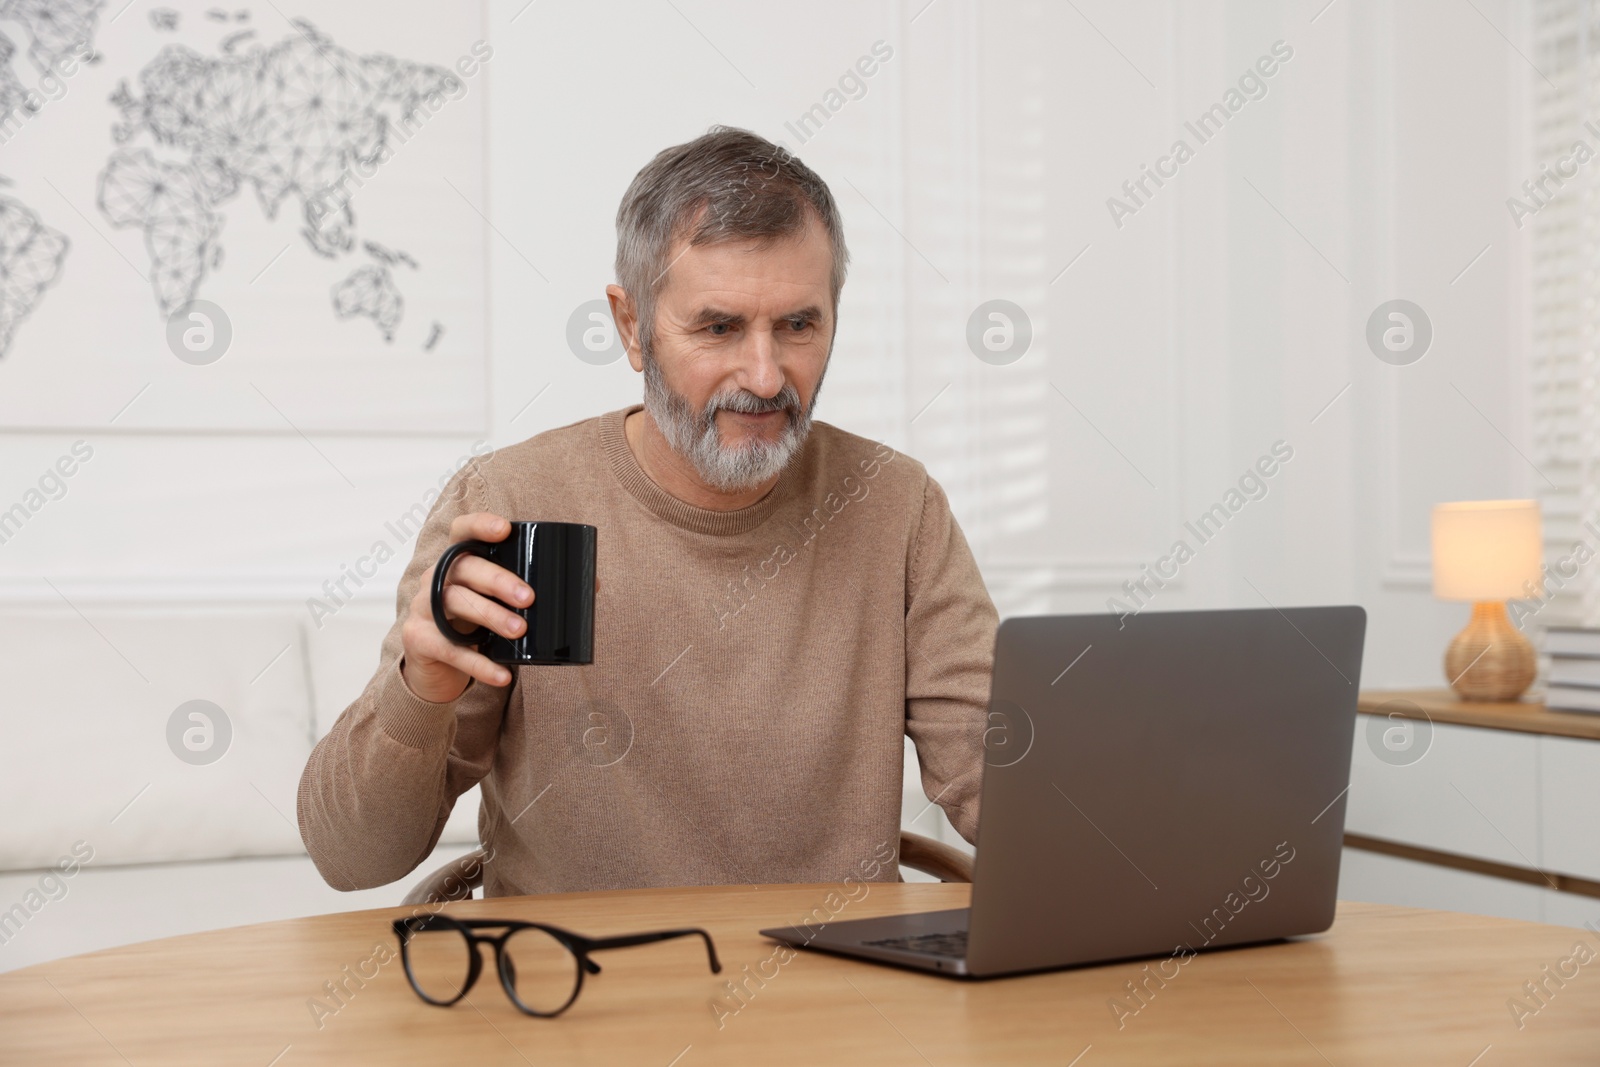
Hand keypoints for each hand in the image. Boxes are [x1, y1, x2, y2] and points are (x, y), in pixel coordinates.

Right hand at [400, 513, 531, 702]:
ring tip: (520, 630)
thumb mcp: (497, 604)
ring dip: (490, 616)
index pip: (460, 531)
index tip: (505, 529)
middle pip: (463, 568)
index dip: (479, 524)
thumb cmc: (476, 626)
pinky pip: (451, 651)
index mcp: (457, 562)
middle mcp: (434, 579)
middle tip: (529, 598)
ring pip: (455, 603)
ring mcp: (423, 608)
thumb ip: (531, 591)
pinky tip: (503, 675)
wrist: (437, 669)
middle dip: (497, 580)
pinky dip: (479, 664)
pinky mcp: (420, 640)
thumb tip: (594, 585)